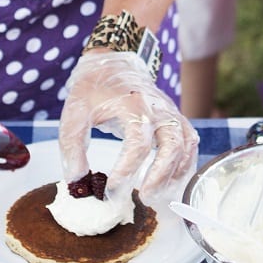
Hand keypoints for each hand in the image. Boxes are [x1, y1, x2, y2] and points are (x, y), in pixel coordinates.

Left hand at [59, 50, 198, 204]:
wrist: (113, 65)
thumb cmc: (93, 90)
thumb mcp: (74, 112)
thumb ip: (72, 145)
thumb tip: (76, 178)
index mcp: (133, 105)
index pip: (138, 143)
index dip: (126, 170)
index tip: (111, 190)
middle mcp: (158, 109)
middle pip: (172, 145)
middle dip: (159, 176)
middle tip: (142, 197)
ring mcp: (171, 114)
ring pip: (185, 146)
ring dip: (174, 174)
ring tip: (154, 195)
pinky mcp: (176, 119)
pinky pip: (190, 144)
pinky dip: (185, 165)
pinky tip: (170, 183)